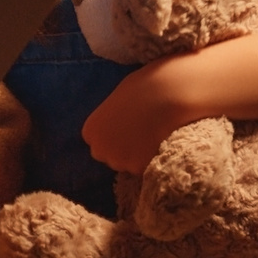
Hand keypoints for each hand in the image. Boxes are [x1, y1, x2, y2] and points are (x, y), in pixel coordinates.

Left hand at [81, 56, 192, 173]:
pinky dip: (151, 160)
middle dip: (123, 150)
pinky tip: (160, 144)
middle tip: (141, 136)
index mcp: (90, 131)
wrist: (167, 95)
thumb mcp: (118, 100)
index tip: (128, 129)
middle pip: (110, 157)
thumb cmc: (143, 88)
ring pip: (128, 165)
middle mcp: (99, 150)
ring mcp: (118, 161)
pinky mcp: (138, 169)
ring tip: (153, 139)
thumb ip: (111, 117)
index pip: (99, 142)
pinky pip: (145, 168)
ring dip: (137, 157)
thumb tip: (116, 123)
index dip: (114, 137)